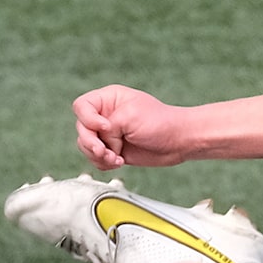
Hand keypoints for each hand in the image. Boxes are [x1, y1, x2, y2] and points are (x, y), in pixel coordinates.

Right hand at [73, 85, 191, 169]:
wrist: (180, 141)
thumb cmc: (162, 123)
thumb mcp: (130, 117)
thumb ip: (107, 126)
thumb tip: (99, 140)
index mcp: (108, 99)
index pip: (81, 106)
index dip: (88, 119)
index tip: (106, 128)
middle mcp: (106, 115)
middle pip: (82, 129)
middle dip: (92, 143)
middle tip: (106, 150)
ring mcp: (110, 134)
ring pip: (86, 146)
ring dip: (98, 155)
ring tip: (116, 158)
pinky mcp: (115, 150)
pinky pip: (97, 159)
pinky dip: (104, 163)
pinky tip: (119, 162)